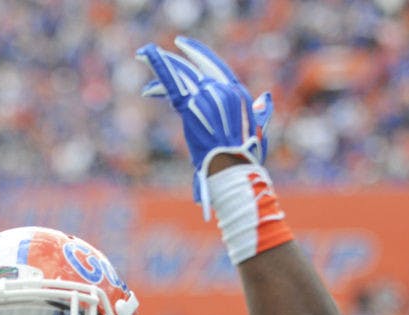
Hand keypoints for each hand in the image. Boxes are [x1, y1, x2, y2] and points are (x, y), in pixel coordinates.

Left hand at [136, 37, 271, 219]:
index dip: (200, 57)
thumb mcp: (256, 131)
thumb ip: (260, 112)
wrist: (231, 169)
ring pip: (181, 72)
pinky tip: (145, 54)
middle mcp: (223, 90)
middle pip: (195, 68)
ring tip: (144, 54)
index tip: (185, 50)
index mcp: (238, 94)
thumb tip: (264, 99)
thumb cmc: (244, 158)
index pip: (216, 69)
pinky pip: (170, 82)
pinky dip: (158, 65)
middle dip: (175, 60)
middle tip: (154, 53)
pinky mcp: (191, 105)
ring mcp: (207, 96)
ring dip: (161, 62)